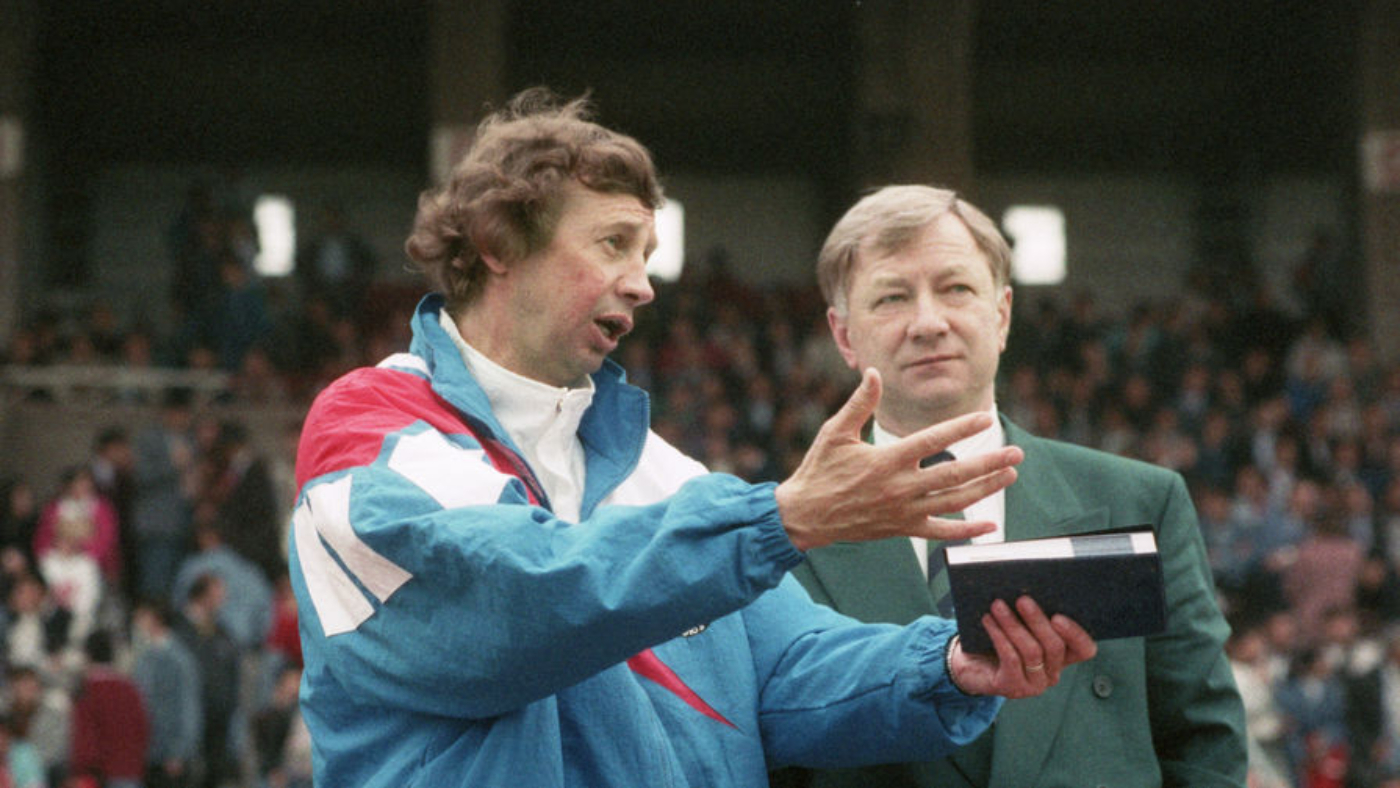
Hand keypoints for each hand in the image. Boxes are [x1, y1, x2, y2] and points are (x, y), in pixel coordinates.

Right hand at [775, 368, 1023, 550]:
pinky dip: (967, 531)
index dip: (961, 429)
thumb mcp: (835, 432)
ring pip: (954, 502)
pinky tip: (990, 525)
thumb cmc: (819, 469)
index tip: (985, 419)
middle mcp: (899, 487)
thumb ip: (860, 404)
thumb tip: (875, 374)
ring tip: (1009, 475)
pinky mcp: (902, 529)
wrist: (805, 516)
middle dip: (989, 463)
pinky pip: (940, 532)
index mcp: (886, 460)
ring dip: (985, 489)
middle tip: (1016, 453)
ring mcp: (903, 511)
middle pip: (954, 475)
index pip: (932, 441)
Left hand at [947, 596, 1096, 697]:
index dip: (1075, 634)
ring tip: (998, 605)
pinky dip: (999, 636)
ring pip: (1032, 652)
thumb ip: (1031, 613)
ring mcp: (1034, 684)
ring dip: (1013, 625)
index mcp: (1062, 656)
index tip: (1058, 615)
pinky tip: (988, 621)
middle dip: (1038, 620)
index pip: (1084, 649)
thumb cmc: (999, 638)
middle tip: (1022, 599)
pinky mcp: (1012, 688)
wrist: (970, 663)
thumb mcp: (1020, 623)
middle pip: (1054, 647)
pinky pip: (1011, 659)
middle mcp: (1052, 673)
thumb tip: (1030, 590)